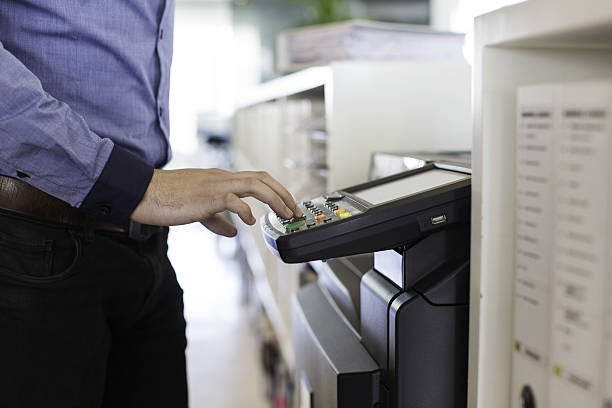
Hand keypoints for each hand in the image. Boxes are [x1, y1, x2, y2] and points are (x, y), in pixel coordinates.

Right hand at [130, 168, 302, 236]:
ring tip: (285, 214)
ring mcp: (215, 185)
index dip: (276, 190)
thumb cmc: (167, 200)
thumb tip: (233, 232)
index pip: (256, 178)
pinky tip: (250, 223)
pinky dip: (246, 211)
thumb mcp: (198, 210)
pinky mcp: (206, 196)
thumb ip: (217, 220)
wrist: (144, 192)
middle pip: (263, 177)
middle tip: (295, 211)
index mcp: (221, 179)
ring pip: (255, 184)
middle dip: (283, 193)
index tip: (287, 205)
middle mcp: (222, 178)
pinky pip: (232, 199)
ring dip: (275, 199)